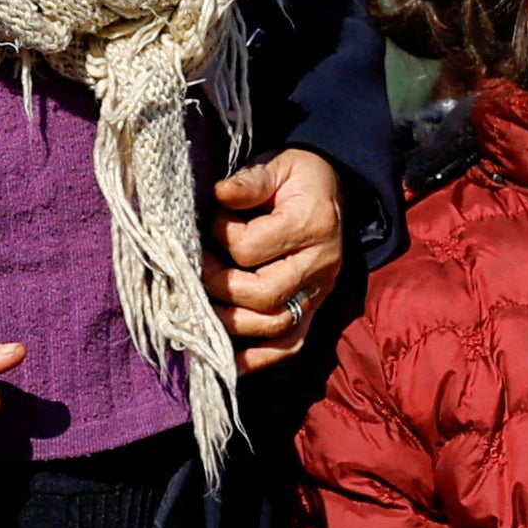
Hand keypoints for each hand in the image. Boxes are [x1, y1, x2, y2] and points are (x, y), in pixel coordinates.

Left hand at [206, 147, 345, 372]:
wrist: (331, 190)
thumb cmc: (297, 177)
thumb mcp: (276, 165)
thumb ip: (249, 181)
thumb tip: (219, 195)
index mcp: (312, 225)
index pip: (250, 248)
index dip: (221, 236)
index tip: (213, 220)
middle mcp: (321, 265)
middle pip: (262, 295)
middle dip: (218, 286)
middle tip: (196, 269)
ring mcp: (320, 292)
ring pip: (273, 326)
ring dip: (230, 322)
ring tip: (201, 303)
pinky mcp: (314, 309)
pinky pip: (291, 344)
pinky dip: (259, 359)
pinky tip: (230, 362)